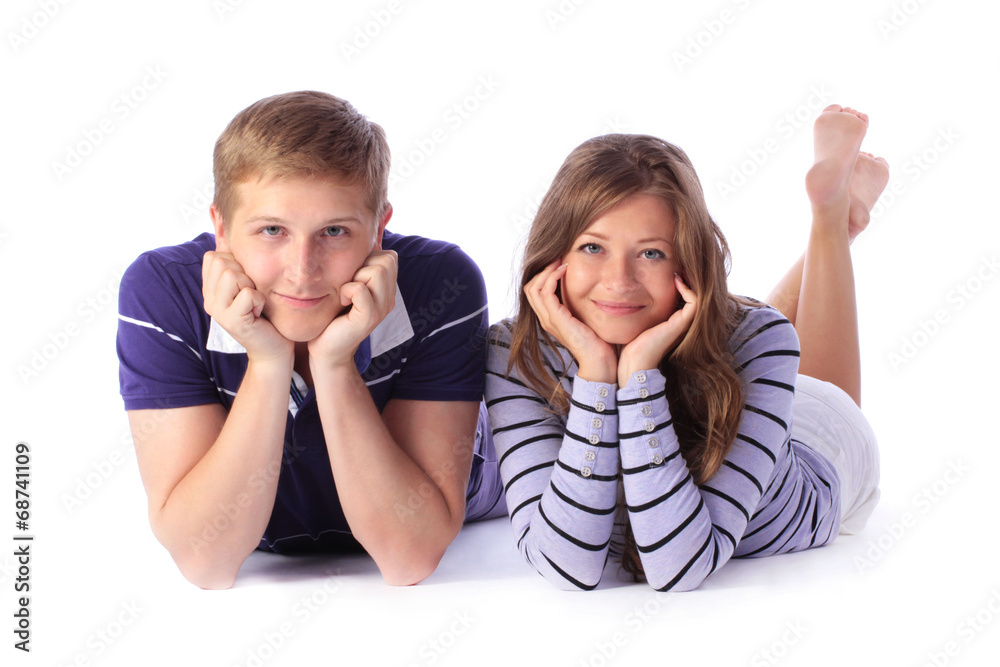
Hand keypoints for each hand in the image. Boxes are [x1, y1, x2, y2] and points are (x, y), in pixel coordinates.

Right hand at [202, 251, 292, 363]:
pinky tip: (258, 313)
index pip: (213, 256)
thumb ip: (236, 261)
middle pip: (223, 263)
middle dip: (245, 274)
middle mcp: (209, 300)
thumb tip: (221, 222)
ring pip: (233, 276)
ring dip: (252, 287)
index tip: (245, 284)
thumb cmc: (264, 312)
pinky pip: (249, 294)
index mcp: (210, 289)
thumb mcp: (249, 283)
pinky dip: (260, 300)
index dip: (236, 263)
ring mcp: (217, 312)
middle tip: (251, 295)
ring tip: (254, 303)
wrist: (273, 346)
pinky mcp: (232, 322)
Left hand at [308, 249, 397, 370]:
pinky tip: (342, 301)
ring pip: (377, 270)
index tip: (354, 277)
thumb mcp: (348, 285)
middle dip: (363, 265)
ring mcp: (382, 309)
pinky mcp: (369, 318)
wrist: (326, 348)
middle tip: (349, 284)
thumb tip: (359, 243)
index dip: (370, 258)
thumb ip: (358, 268)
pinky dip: (347, 290)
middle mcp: (389, 298)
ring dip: (355, 276)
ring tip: (345, 293)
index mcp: (387, 290)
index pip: (390, 256)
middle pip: (387, 259)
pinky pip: (360, 288)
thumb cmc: (333, 315)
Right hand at [523, 260, 616, 383]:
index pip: (535, 291)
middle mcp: (545, 319)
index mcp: (550, 318)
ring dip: (546, 271)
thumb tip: (588, 286)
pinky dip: (552, 278)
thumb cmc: (597, 340)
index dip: (544, 274)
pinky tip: (565, 270)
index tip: (560, 262)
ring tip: (561, 261)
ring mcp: (549, 320)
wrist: (600, 360)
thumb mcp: (585, 317)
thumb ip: (579, 304)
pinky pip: (545, 293)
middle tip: (558, 258)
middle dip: (542, 269)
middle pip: (530, 287)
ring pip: (534, 288)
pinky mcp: (557, 320)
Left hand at [618, 273, 696, 386]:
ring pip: (697, 294)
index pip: (684, 293)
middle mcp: (680, 319)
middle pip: (693, 292)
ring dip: (690, 279)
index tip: (670, 266)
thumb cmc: (629, 342)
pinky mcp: (682, 323)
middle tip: (678, 261)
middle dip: (687, 275)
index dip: (681, 278)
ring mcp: (683, 322)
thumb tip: (623, 288)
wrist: (633, 362)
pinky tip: (675, 279)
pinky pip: (694, 301)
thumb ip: (635, 305)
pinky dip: (687, 289)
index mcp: (671, 318)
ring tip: (679, 267)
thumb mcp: (633, 317)